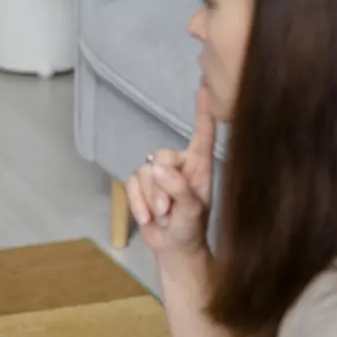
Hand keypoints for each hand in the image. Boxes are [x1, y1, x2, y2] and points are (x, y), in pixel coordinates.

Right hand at [126, 86, 215, 254]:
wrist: (173, 248)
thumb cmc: (191, 228)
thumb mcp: (191, 210)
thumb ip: (178, 188)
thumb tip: (156, 167)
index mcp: (200, 167)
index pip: (202, 135)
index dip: (203, 112)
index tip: (205, 88)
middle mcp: (180, 165)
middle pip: (161, 156)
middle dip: (160, 185)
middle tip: (167, 209)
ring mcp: (159, 175)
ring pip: (144, 173)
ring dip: (149, 199)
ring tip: (161, 215)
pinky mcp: (141, 186)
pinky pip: (130, 183)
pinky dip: (136, 202)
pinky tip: (146, 217)